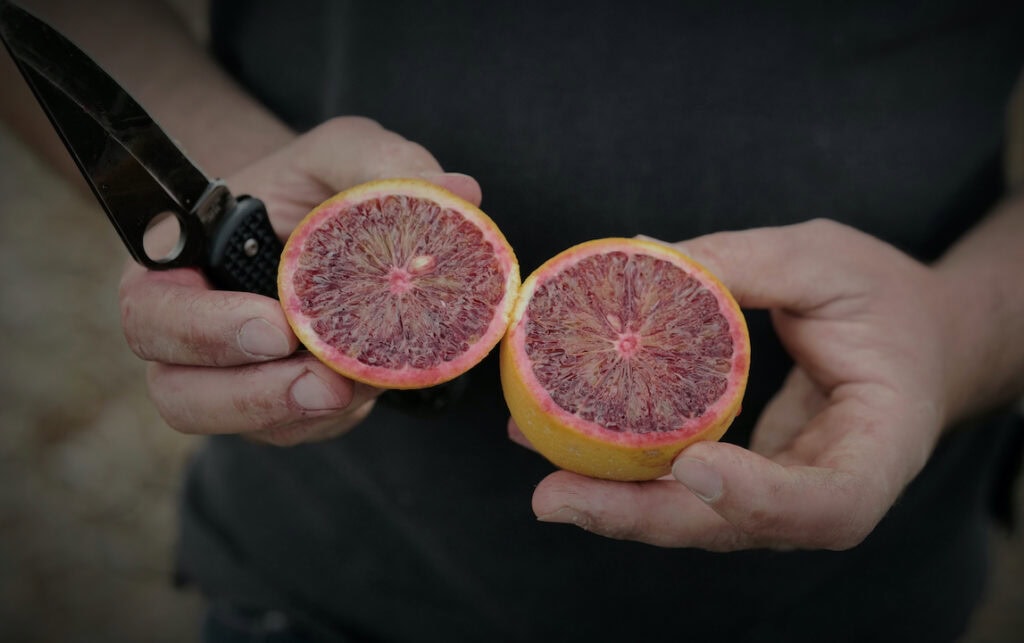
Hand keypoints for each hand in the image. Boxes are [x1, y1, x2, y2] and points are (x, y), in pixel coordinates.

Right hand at [119, 117, 481, 445]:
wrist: (324, 223)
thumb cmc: (314, 184)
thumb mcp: (342, 155)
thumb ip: (381, 165)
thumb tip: (459, 191)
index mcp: (175, 267)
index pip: (152, 313)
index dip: (203, 331)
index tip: (279, 328)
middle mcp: (189, 332)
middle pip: (181, 395)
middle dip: (254, 398)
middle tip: (326, 384)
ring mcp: (230, 378)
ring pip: (243, 425)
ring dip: (303, 414)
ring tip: (361, 386)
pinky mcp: (276, 405)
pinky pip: (296, 430)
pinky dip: (336, 416)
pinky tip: (370, 384)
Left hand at [526, 219, 955, 549]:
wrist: (917, 342)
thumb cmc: (887, 301)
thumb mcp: (826, 262)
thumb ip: (742, 263)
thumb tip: (638, 256)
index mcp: (880, 445)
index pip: (828, 501)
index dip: (759, 498)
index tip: (692, 463)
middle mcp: (827, 489)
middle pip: (734, 530)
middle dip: (641, 518)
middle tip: (555, 498)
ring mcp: (780, 493)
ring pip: (693, 519)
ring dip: (612, 502)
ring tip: (540, 472)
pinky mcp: (742, 479)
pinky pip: (680, 486)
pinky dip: (619, 473)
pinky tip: (556, 440)